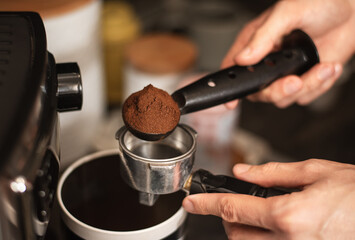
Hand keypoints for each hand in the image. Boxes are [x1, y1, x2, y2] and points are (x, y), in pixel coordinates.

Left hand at [182, 159, 354, 238]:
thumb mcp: (315, 172)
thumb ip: (273, 173)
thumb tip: (245, 171)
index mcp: (289, 216)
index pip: (232, 209)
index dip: (205, 204)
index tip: (192, 202)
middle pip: (236, 234)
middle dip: (226, 218)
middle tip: (233, 203)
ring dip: (243, 231)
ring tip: (256, 214)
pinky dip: (263, 238)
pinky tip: (274, 226)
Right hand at [224, 0, 354, 108]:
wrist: (351, 9)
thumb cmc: (319, 2)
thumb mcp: (286, 14)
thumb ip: (263, 37)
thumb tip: (243, 58)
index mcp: (255, 43)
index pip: (234, 69)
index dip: (232, 88)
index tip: (233, 102)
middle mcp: (268, 61)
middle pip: (259, 92)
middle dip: (278, 91)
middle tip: (294, 81)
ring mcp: (287, 72)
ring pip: (284, 98)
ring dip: (307, 86)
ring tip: (323, 67)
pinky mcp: (305, 78)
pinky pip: (307, 96)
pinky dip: (321, 85)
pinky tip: (328, 66)